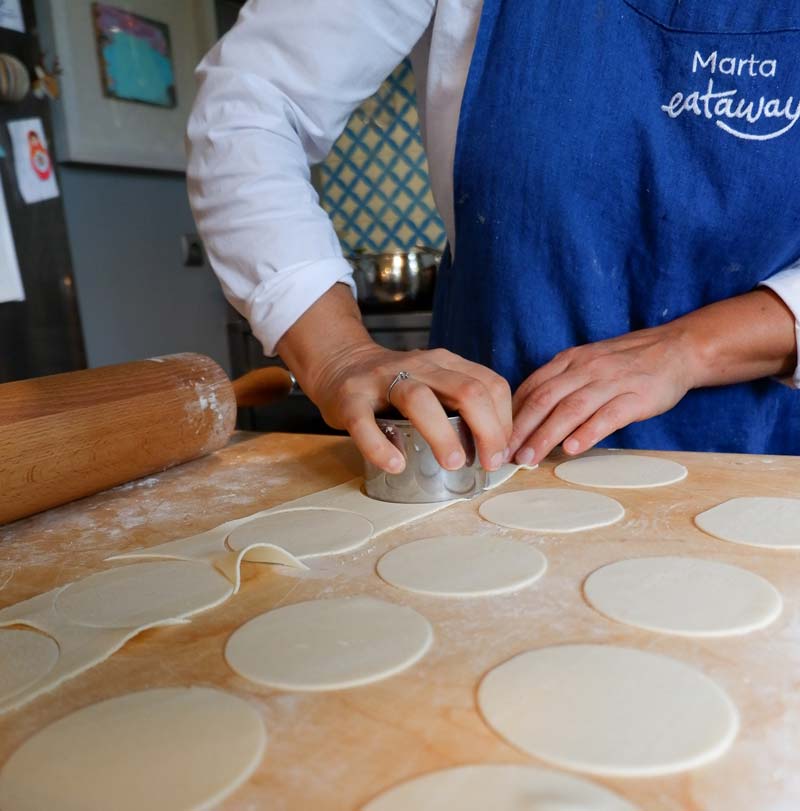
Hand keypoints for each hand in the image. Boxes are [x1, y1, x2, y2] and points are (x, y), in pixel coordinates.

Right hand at [308, 343, 511, 473]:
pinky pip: (365, 422)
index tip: (502, 452)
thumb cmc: (394, 384)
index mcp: (445, 363)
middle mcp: (419, 366)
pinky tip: (395, 463)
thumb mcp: (434, 381)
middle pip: (466, 390)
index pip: (490, 385)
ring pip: (419, 399)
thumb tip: (498, 450)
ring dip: (442, 434)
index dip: (504, 421)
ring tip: (453, 462)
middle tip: (489, 463)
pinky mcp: (350, 398)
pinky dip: (380, 446)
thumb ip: (461, 403)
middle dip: (487, 430)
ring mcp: (383, 380)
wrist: (339, 363)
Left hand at [509, 324, 696, 464]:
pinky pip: (607, 416)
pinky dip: (588, 432)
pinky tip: (572, 449)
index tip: (496, 439)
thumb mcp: (586, 363)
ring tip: (529, 458)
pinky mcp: (636, 397)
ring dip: (545, 436)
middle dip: (520, 430)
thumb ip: (559, 384)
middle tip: (505, 455)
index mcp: (569, 361)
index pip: (531, 388)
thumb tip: (526, 415)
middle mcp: (585, 368)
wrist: (676, 349)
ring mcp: (610, 382)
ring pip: (570, 410)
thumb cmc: (625, 363)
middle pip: (544, 400)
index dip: (511, 415)